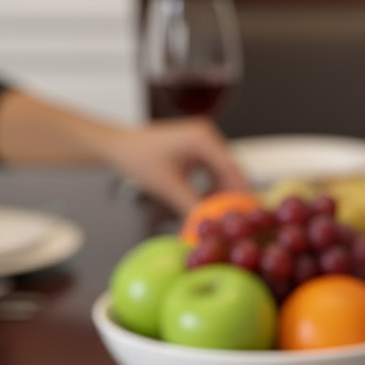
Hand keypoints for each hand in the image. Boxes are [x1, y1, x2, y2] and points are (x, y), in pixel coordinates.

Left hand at [104, 117, 247, 213]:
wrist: (120, 148)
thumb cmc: (139, 159)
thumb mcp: (169, 187)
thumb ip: (192, 208)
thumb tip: (209, 227)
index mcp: (203, 138)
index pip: (232, 170)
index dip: (240, 194)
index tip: (243, 215)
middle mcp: (207, 137)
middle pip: (231, 172)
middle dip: (232, 197)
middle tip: (232, 221)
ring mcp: (203, 143)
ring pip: (223, 174)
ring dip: (222, 195)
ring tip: (218, 216)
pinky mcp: (198, 151)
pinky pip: (213, 173)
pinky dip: (212, 190)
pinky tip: (206, 205)